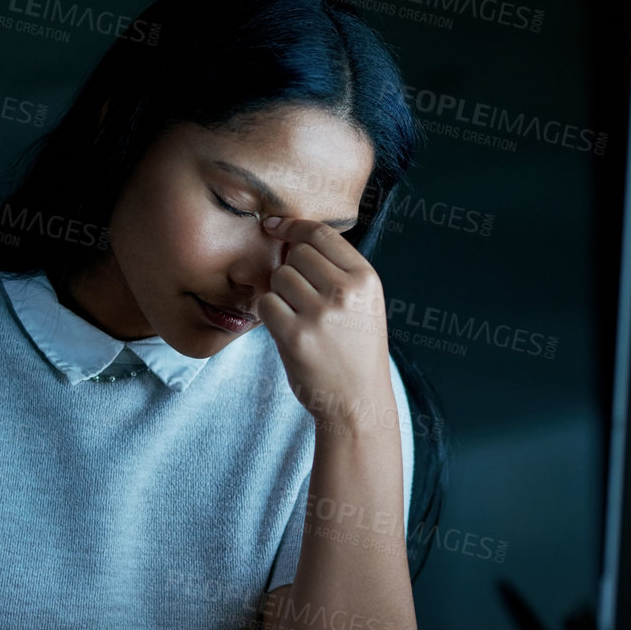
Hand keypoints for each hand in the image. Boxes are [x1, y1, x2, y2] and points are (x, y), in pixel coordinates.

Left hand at [255, 216, 396, 434]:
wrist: (357, 402)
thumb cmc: (356, 350)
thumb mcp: (364, 304)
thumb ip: (338, 270)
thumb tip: (291, 236)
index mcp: (366, 279)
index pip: (322, 234)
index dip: (293, 226)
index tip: (275, 227)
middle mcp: (345, 292)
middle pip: (297, 255)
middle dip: (290, 270)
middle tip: (300, 298)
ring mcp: (319, 314)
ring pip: (278, 277)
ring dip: (279, 294)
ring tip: (298, 317)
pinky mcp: (294, 336)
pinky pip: (265, 303)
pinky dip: (268, 313)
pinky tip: (285, 328)